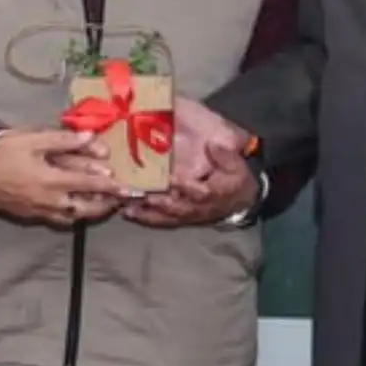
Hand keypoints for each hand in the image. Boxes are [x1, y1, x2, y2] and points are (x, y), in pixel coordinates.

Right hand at [0, 126, 117, 227]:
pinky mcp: (31, 215)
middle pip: (86, 208)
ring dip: (91, 212)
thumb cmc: (3, 152)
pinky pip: (58, 220)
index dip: (111, 185)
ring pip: (74, 217)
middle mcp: (50, 200)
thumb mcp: (33, 139)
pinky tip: (76, 210)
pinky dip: (72, 216)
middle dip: (105, 205)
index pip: (90, 184)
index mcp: (53, 180)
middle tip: (119, 200)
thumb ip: (63, 140)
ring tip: (103, 205)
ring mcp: (41, 210)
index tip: (128, 188)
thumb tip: (90, 138)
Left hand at [127, 93, 256, 226]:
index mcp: (214, 193)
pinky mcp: (179, 218)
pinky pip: (161, 221)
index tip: (172, 178)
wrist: (238, 202)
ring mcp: (187, 215)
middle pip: (177, 207)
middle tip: (142, 196)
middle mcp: (198, 208)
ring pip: (166, 216)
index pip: (200, 192)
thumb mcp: (236, 165)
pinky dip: (144, 218)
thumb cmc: (234, 179)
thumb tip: (213, 144)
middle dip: (159, 203)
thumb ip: (226, 155)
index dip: (186, 187)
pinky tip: (127, 213)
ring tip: (127, 207)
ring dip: (146, 212)